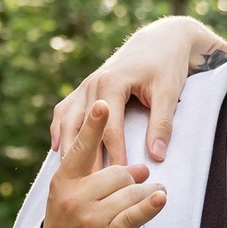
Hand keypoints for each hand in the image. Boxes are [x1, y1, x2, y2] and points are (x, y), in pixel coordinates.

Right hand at [40, 100, 167, 227]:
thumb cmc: (68, 221)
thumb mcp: (68, 193)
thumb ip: (94, 173)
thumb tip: (138, 170)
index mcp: (64, 179)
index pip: (81, 148)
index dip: (92, 125)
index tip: (101, 104)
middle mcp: (74, 196)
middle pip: (115, 171)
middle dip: (131, 174)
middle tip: (142, 177)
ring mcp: (89, 216)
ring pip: (129, 192)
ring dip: (147, 191)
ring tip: (156, 192)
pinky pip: (133, 216)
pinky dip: (149, 206)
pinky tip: (161, 198)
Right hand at [49, 16, 226, 169]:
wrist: (161, 39)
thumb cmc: (166, 65)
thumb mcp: (168, 93)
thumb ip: (161, 124)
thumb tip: (156, 156)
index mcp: (111, 84)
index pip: (109, 130)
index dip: (115, 157)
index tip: (117, 181)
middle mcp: (92, 84)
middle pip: (82, 129)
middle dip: (84, 158)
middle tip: (86, 188)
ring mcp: (85, 86)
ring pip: (68, 121)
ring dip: (67, 147)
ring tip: (68, 175)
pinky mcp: (85, 88)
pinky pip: (65, 111)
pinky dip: (59, 130)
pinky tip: (57, 149)